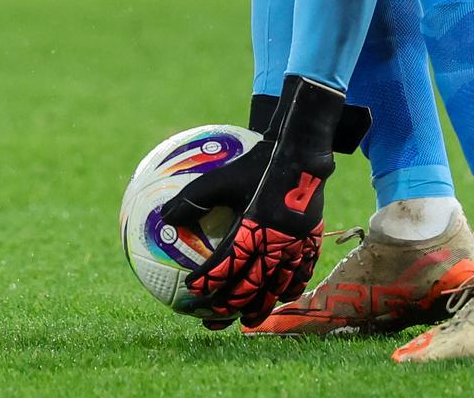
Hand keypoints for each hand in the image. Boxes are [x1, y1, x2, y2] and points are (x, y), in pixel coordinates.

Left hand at [182, 75, 349, 326]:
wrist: (302, 153)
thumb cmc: (258, 162)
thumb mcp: (220, 177)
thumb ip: (192, 199)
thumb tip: (162, 216)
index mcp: (252, 228)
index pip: (227, 264)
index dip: (209, 282)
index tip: (192, 293)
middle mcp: (275, 242)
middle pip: (252, 285)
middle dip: (230, 306)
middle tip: (212, 320)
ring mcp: (296, 245)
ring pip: (277, 286)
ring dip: (260, 306)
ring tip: (248, 321)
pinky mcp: (311, 241)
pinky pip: (301, 273)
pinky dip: (289, 289)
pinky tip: (281, 297)